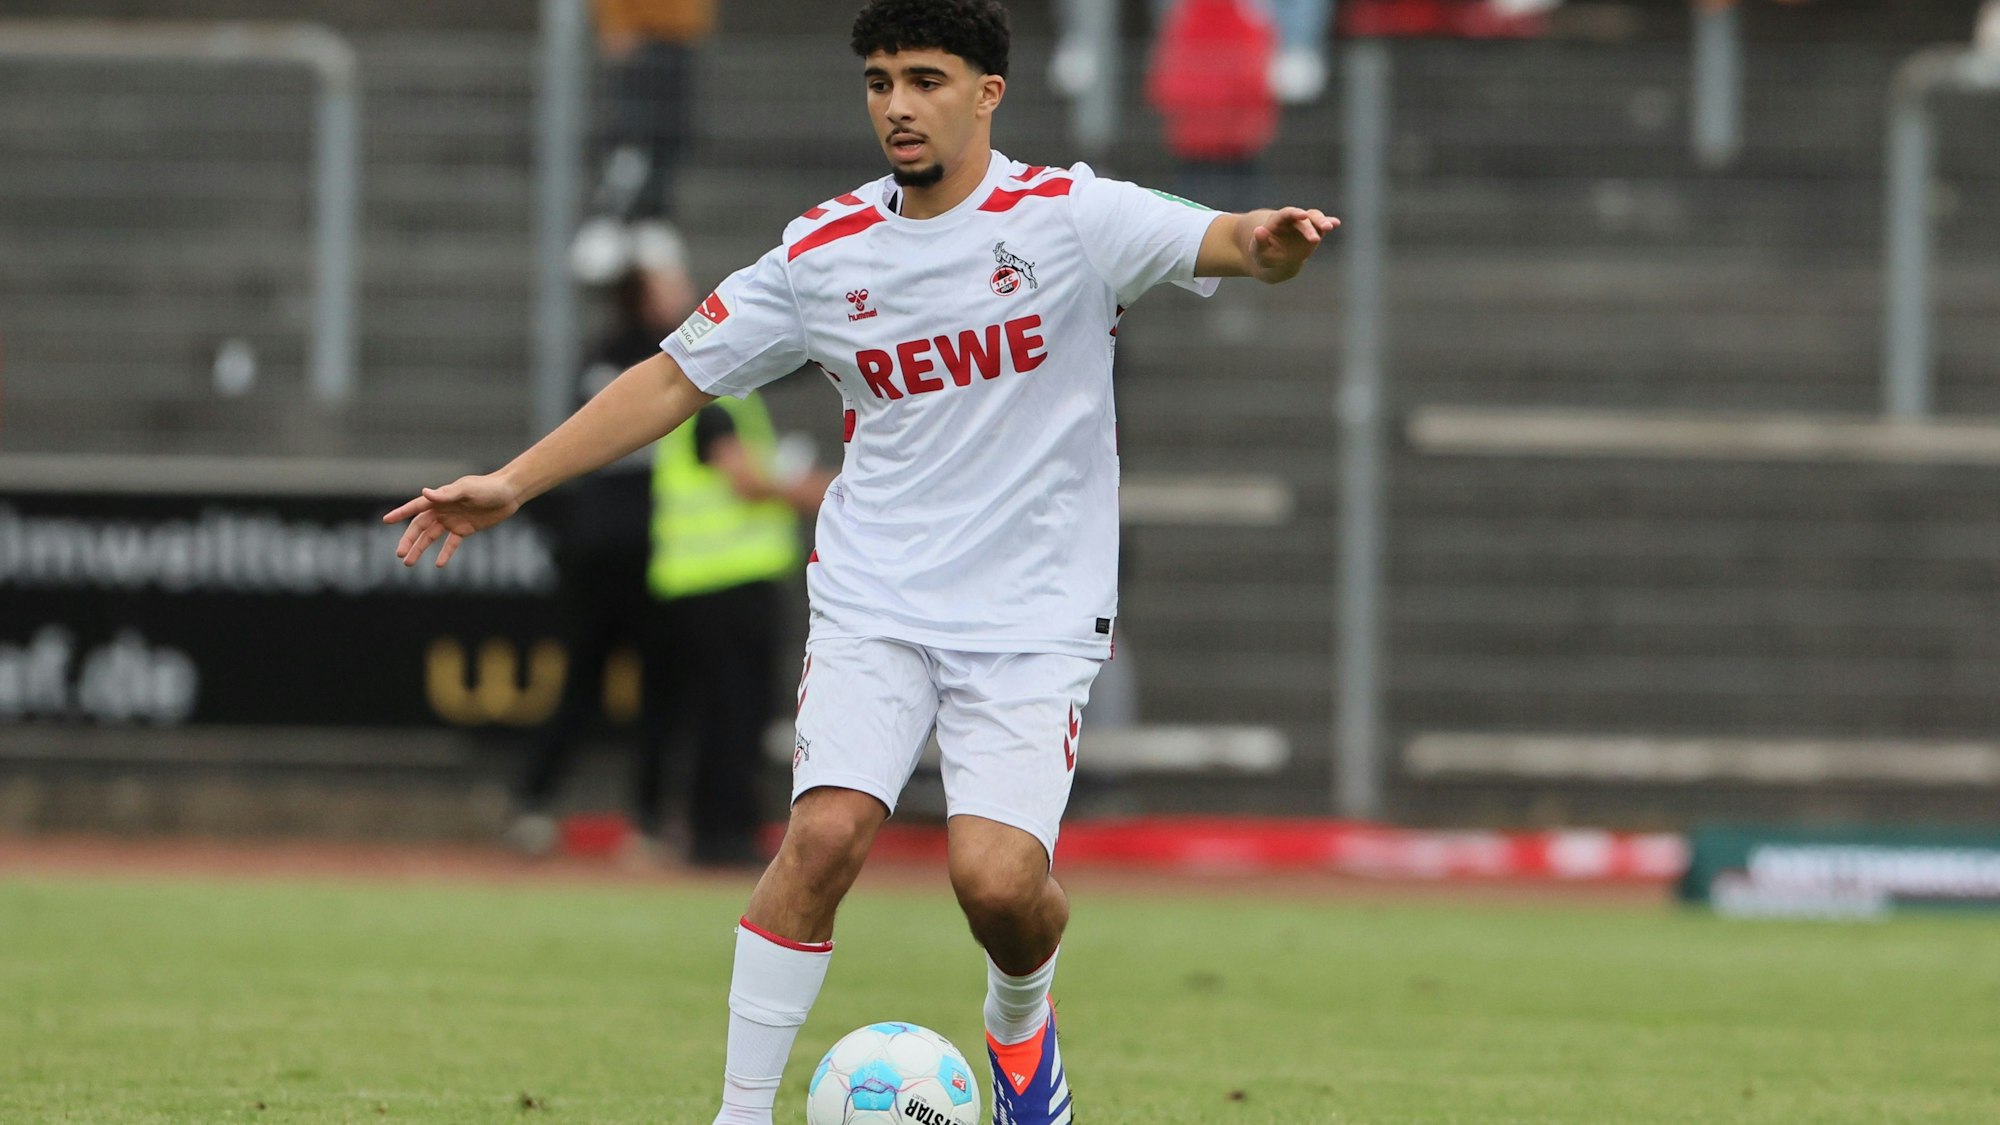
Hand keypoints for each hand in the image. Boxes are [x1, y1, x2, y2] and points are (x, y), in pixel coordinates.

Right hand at [383, 474, 521, 567]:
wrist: (509, 493)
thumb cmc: (488, 488)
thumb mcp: (467, 490)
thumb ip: (446, 494)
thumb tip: (424, 493)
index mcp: (440, 498)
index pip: (416, 507)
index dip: (401, 513)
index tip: (386, 520)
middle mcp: (443, 510)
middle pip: (420, 527)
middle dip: (409, 540)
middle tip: (399, 554)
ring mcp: (453, 520)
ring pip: (431, 537)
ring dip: (421, 549)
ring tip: (409, 563)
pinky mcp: (465, 529)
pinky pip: (451, 543)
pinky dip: (445, 553)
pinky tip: (438, 564)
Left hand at [1251, 206, 1338, 280]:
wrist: (1277, 260)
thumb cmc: (1265, 255)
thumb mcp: (1258, 252)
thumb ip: (1259, 241)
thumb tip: (1258, 230)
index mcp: (1277, 221)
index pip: (1286, 213)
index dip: (1294, 213)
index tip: (1303, 216)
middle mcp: (1292, 219)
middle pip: (1303, 218)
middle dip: (1309, 227)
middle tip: (1315, 240)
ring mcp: (1304, 224)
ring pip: (1314, 217)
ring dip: (1322, 221)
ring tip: (1330, 227)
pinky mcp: (1313, 231)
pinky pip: (1322, 226)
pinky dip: (1329, 222)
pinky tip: (1336, 223)